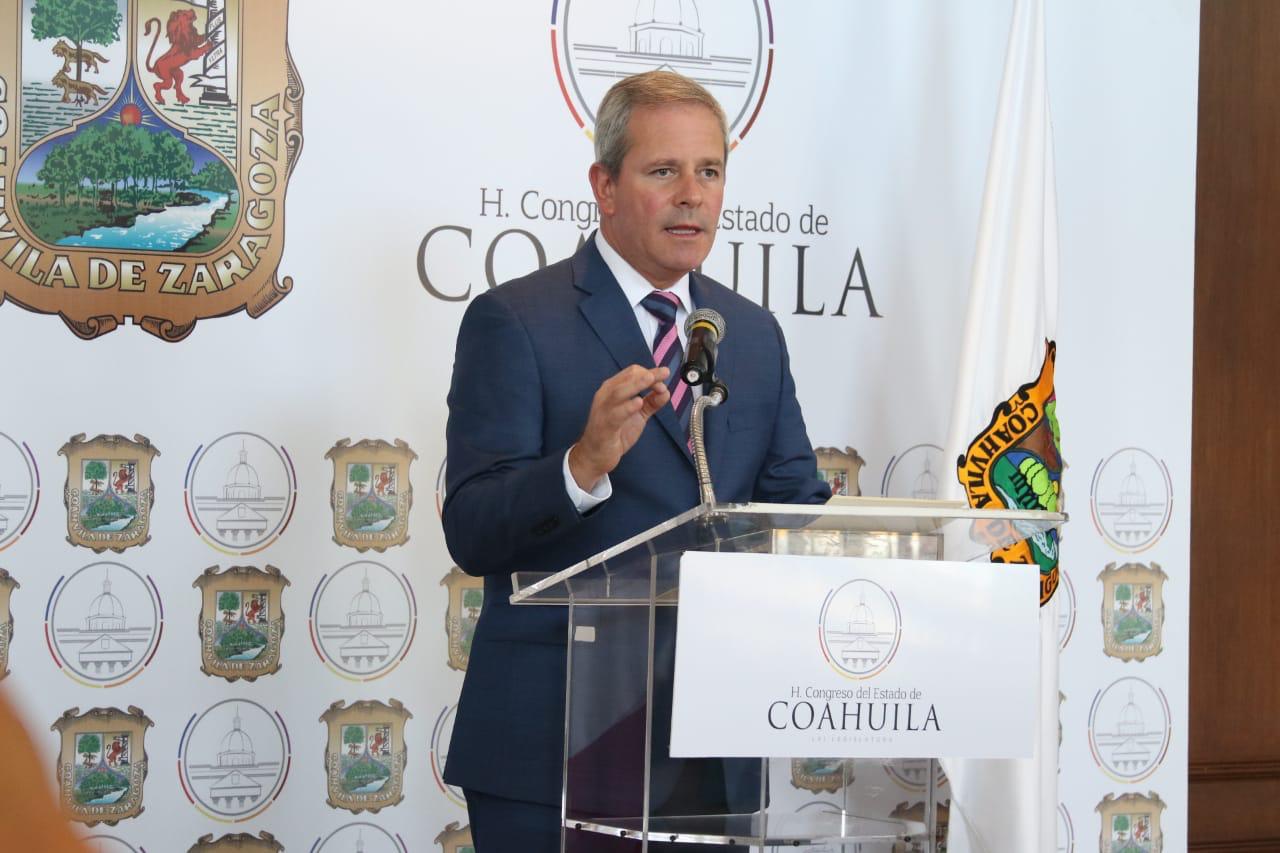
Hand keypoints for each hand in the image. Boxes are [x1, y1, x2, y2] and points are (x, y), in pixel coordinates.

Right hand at [568, 365, 670, 489]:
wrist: (595, 455)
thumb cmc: (614, 433)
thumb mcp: (637, 415)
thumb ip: (651, 403)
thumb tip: (665, 392)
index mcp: (613, 389)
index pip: (632, 372)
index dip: (650, 372)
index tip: (664, 377)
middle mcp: (606, 395)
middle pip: (628, 377)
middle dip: (648, 375)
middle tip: (664, 375)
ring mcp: (604, 410)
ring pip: (619, 392)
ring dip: (637, 384)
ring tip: (651, 380)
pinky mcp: (604, 425)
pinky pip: (616, 414)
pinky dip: (628, 407)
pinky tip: (639, 403)